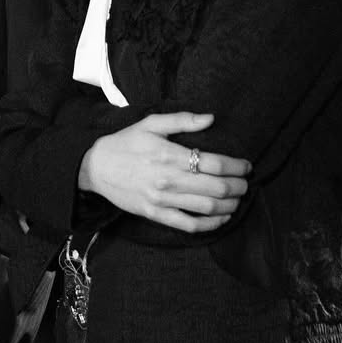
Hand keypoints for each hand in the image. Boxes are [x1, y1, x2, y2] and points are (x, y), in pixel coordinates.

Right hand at [78, 112, 249, 233]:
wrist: (95, 167)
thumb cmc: (125, 143)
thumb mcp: (150, 124)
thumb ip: (182, 120)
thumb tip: (211, 118)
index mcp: (169, 155)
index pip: (214, 163)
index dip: (237, 166)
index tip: (246, 166)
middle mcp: (168, 179)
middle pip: (216, 187)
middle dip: (238, 186)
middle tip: (246, 183)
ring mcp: (162, 200)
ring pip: (208, 208)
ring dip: (230, 205)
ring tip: (238, 199)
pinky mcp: (156, 214)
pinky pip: (190, 224)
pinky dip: (212, 223)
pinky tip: (222, 217)